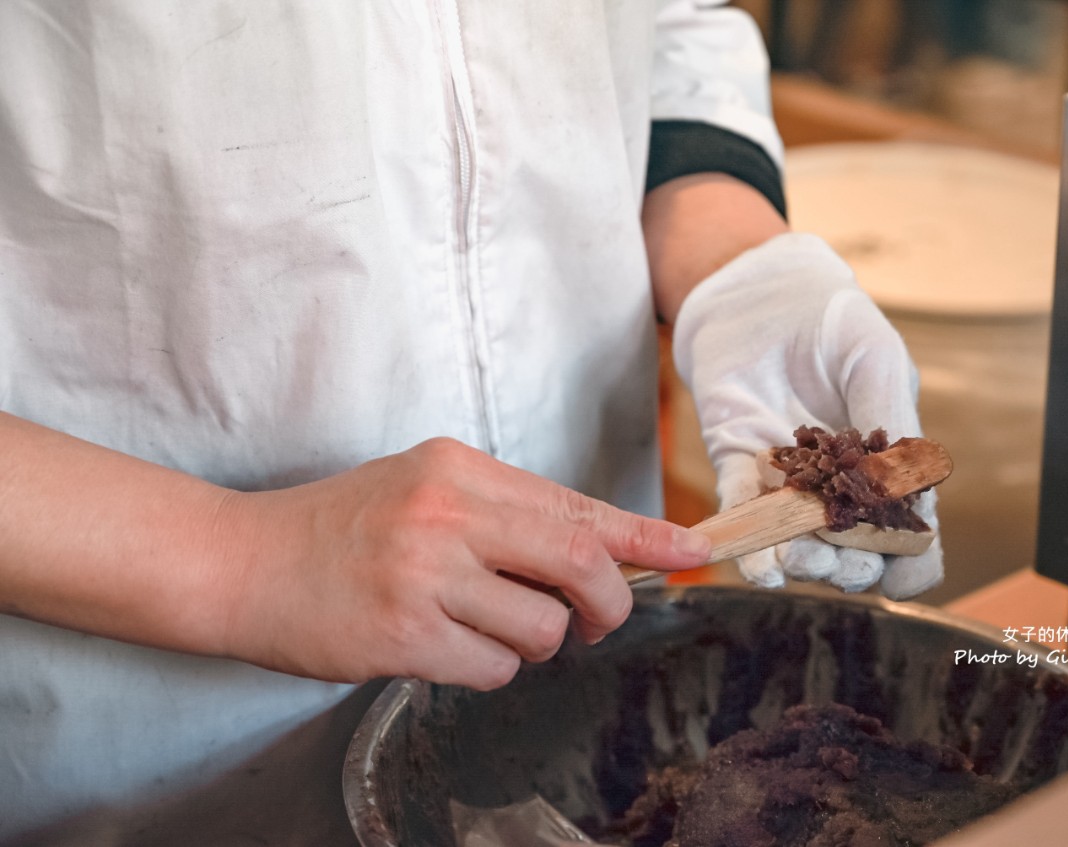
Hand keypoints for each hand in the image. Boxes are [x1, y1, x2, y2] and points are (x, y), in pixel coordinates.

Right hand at [217, 438, 711, 687]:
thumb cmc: (340, 528)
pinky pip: (495, 670)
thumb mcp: (425, 489)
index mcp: (460, 468)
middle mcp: (447, 513)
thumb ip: (506, 514)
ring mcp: (425, 574)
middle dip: (610, 603)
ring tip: (476, 625)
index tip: (695, 552)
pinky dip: (487, 669)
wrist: (241, 562)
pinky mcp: (404, 634)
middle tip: (596, 619)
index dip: (646, 536)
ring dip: (531, 644)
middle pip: (582, 563)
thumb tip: (597, 554)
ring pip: (543, 630)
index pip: (577, 506)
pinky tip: (441, 647)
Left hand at [673, 232, 941, 599]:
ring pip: (800, 543)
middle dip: (850, 567)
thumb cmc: (832, 319)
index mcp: (890, 464)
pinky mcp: (740, 466)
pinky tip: (758, 570)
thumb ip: (889, 416)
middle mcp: (841, 485)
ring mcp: (790, 481)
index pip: (908, 532)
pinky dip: (747, 545)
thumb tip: (903, 484)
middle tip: (839, 555)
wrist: (759, 290)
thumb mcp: (874, 358)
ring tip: (796, 560)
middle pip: (855, 553)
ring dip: (801, 563)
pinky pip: (743, 515)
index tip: (900, 572)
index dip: (910, 562)